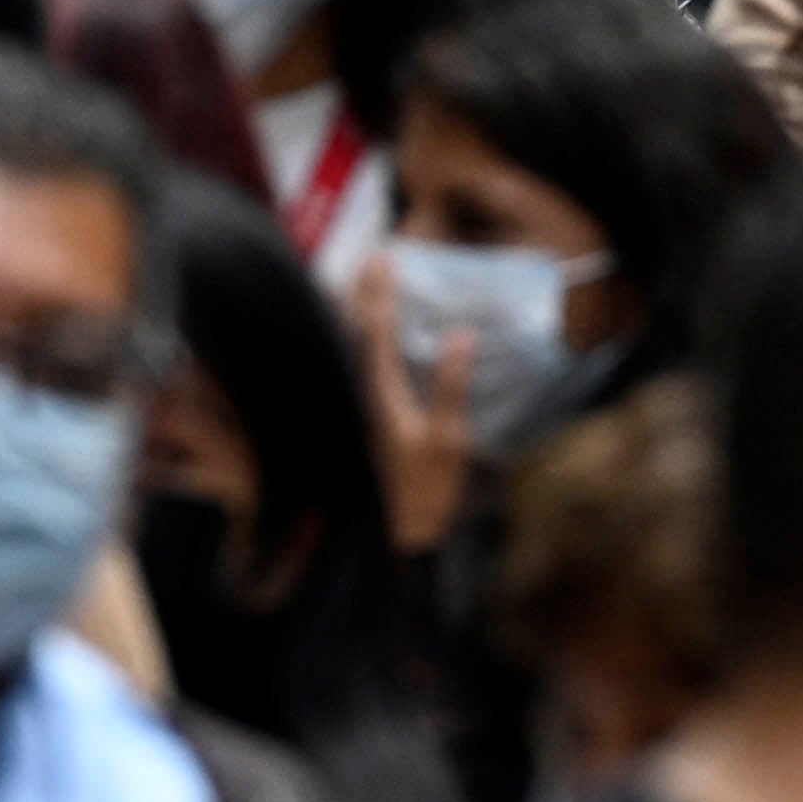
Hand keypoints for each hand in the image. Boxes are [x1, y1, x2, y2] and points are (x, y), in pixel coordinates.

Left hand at [349, 257, 477, 554]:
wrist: (385, 545)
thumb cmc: (420, 495)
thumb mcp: (446, 444)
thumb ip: (450, 387)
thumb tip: (460, 334)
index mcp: (377, 394)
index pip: (375, 330)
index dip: (380, 291)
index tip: (385, 256)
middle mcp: (354, 395)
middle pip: (350, 332)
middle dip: (360, 293)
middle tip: (370, 259)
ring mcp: (347, 410)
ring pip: (342, 349)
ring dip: (351, 314)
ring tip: (360, 286)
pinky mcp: (348, 424)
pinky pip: (344, 369)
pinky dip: (350, 343)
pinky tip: (356, 340)